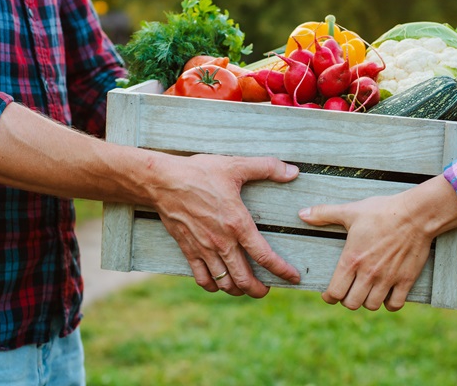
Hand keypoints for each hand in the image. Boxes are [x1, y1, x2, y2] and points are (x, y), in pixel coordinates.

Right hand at [153, 154, 301, 297]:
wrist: (163, 181)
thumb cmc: (199, 172)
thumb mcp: (235, 165)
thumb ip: (267, 168)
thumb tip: (293, 171)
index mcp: (237, 224)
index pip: (265, 256)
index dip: (282, 270)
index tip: (293, 277)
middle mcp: (222, 242)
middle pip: (244, 279)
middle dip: (260, 290)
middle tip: (267, 289)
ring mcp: (204, 249)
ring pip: (225, 284)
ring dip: (238, 290)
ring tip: (245, 286)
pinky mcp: (188, 250)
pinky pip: (202, 279)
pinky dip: (213, 286)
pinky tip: (219, 283)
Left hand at [298, 176, 456, 310]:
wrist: (416, 214)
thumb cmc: (381, 211)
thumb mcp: (350, 211)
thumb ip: (324, 214)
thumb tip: (302, 213)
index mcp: (351, 259)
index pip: (334, 292)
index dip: (329, 296)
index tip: (329, 293)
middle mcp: (368, 273)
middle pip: (351, 303)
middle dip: (346, 299)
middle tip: (348, 290)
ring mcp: (388, 278)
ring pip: (372, 306)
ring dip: (367, 301)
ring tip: (366, 291)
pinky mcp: (406, 280)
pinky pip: (395, 304)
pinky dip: (389, 303)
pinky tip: (386, 294)